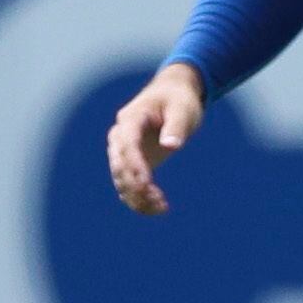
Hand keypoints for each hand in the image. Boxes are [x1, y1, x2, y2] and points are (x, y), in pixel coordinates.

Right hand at [107, 63, 205, 216]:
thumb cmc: (178, 99)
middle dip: (135, 186)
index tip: (146, 184)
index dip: (134, 165)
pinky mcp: (133, 163)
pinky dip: (140, 199)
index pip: (127, 144)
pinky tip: (159, 207)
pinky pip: (129, 185)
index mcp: (130, 119)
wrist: (172, 95)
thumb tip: (170, 145)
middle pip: (119, 165)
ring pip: (121, 180)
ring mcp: (124, 151)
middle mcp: (121, 137)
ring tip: (162, 207)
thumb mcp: (183, 108)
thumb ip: (176, 126)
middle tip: (158, 201)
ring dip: (137, 197)